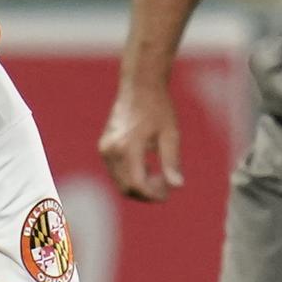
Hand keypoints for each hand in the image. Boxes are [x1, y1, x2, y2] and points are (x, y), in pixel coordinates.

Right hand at [98, 82, 182, 200]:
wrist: (139, 86)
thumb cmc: (158, 108)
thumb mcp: (170, 135)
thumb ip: (172, 162)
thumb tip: (177, 186)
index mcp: (128, 147)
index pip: (137, 185)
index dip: (153, 195)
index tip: (168, 193)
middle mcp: (112, 150)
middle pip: (127, 188)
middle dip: (147, 193)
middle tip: (166, 184)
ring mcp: (105, 149)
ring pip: (120, 183)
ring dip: (139, 186)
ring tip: (159, 174)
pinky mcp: (104, 147)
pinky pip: (117, 173)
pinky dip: (132, 177)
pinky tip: (148, 167)